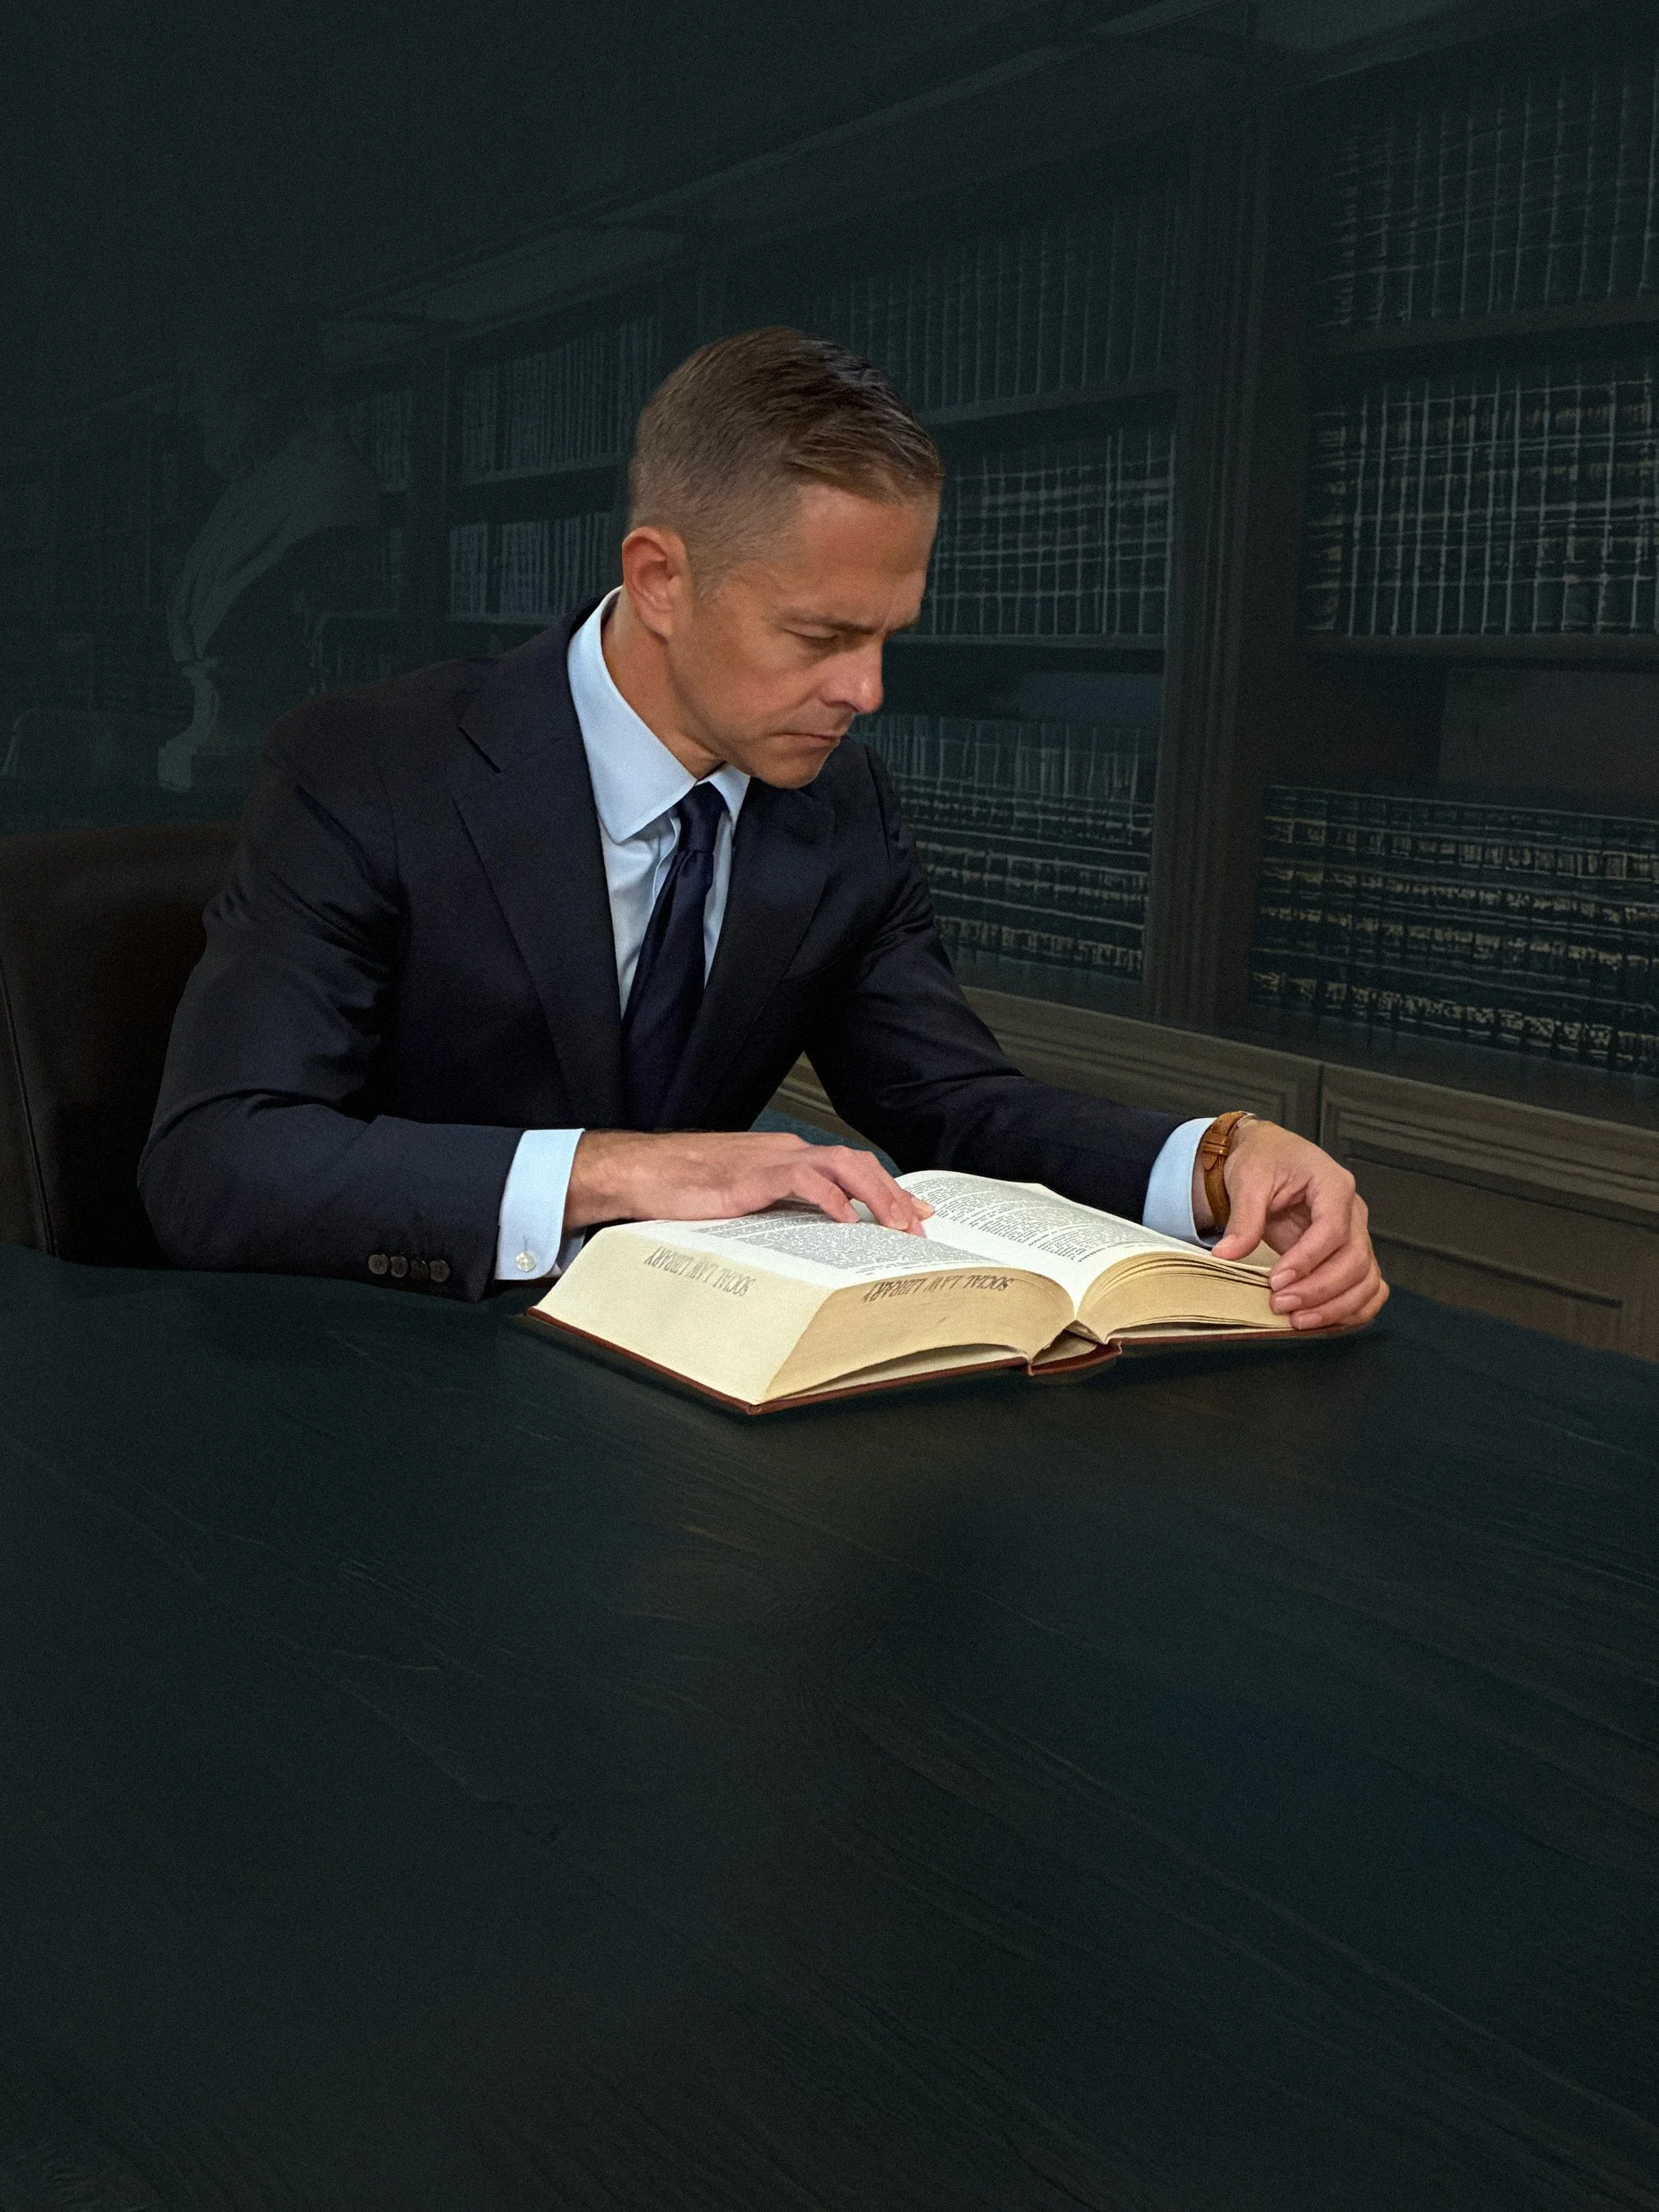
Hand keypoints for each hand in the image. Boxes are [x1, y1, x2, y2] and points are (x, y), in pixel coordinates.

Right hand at [565, 1129, 933, 1235]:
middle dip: (894, 1196)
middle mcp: (788, 1152)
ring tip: (897, 1224)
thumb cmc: (683, 1187)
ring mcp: (773, 1160)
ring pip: (844, 1167)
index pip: (851, 1170)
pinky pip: (806, 1180)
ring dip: (877, 1196)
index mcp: (787, 1158)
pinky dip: (833, 1199)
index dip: (888, 1190)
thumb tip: (809, 1237)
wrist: (644, 1172)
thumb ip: (777, 1209)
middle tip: (920, 1227)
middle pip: (859, 1165)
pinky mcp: (755, 1174)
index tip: (916, 1212)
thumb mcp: (743, 1201)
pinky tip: (848, 1221)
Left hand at [1197, 1120, 1387, 1332]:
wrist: (1267, 1156)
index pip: (1333, 1230)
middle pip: (1355, 1259)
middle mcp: (1352, 1211)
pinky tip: (1326, 1321)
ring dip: (1336, 1306)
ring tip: (1298, 1320)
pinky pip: (1367, 1286)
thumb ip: (1243, 1218)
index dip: (1307, 1260)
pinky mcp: (1348, 1254)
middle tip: (1281, 1305)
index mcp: (1333, 1185)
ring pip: (1366, 1278)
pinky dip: (1353, 1308)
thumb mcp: (1248, 1179)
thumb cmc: (1264, 1159)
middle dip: (1319, 1290)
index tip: (1277, 1280)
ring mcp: (1355, 1234)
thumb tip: (1229, 1254)